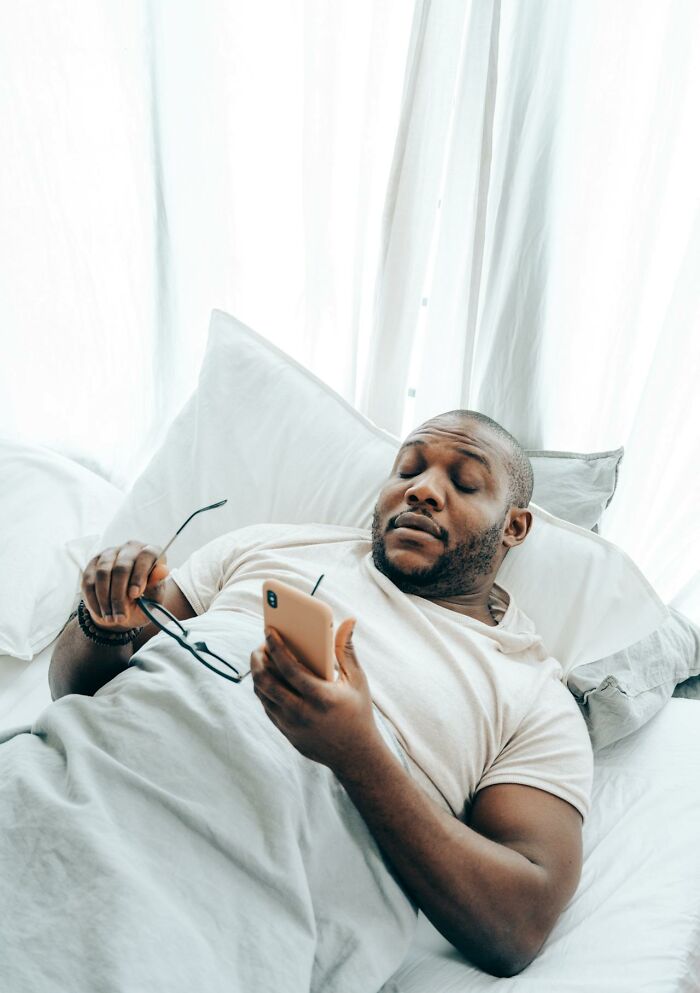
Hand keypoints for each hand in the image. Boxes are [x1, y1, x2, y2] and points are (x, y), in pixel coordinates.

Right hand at [81, 541, 169, 631]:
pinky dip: (94, 600)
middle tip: (121, 617)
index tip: (135, 594)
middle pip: (122, 567)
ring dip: (105, 599)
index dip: (140, 574)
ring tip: (111, 618)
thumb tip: (163, 571)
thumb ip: (157, 587)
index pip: (147, 555)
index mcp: (152, 553)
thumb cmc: (144, 602)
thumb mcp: (153, 601)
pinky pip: (89, 581)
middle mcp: (131, 548)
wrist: (124, 608)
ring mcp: (111, 553)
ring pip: (103, 573)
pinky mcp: (94, 563)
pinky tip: (101, 613)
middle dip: (119, 595)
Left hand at [250, 618, 384, 774]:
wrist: (356, 756)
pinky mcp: (286, 733)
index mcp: (321, 696)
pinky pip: (267, 707)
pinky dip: (264, 690)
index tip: (268, 631)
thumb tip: (349, 620)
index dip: (276, 647)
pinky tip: (267, 678)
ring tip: (261, 659)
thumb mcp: (357, 680)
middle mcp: (302, 712)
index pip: (289, 668)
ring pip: (263, 695)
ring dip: (258, 674)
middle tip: (259, 646)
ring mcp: (291, 725)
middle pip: (267, 681)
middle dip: (258, 660)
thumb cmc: (358, 711)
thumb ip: (346, 649)